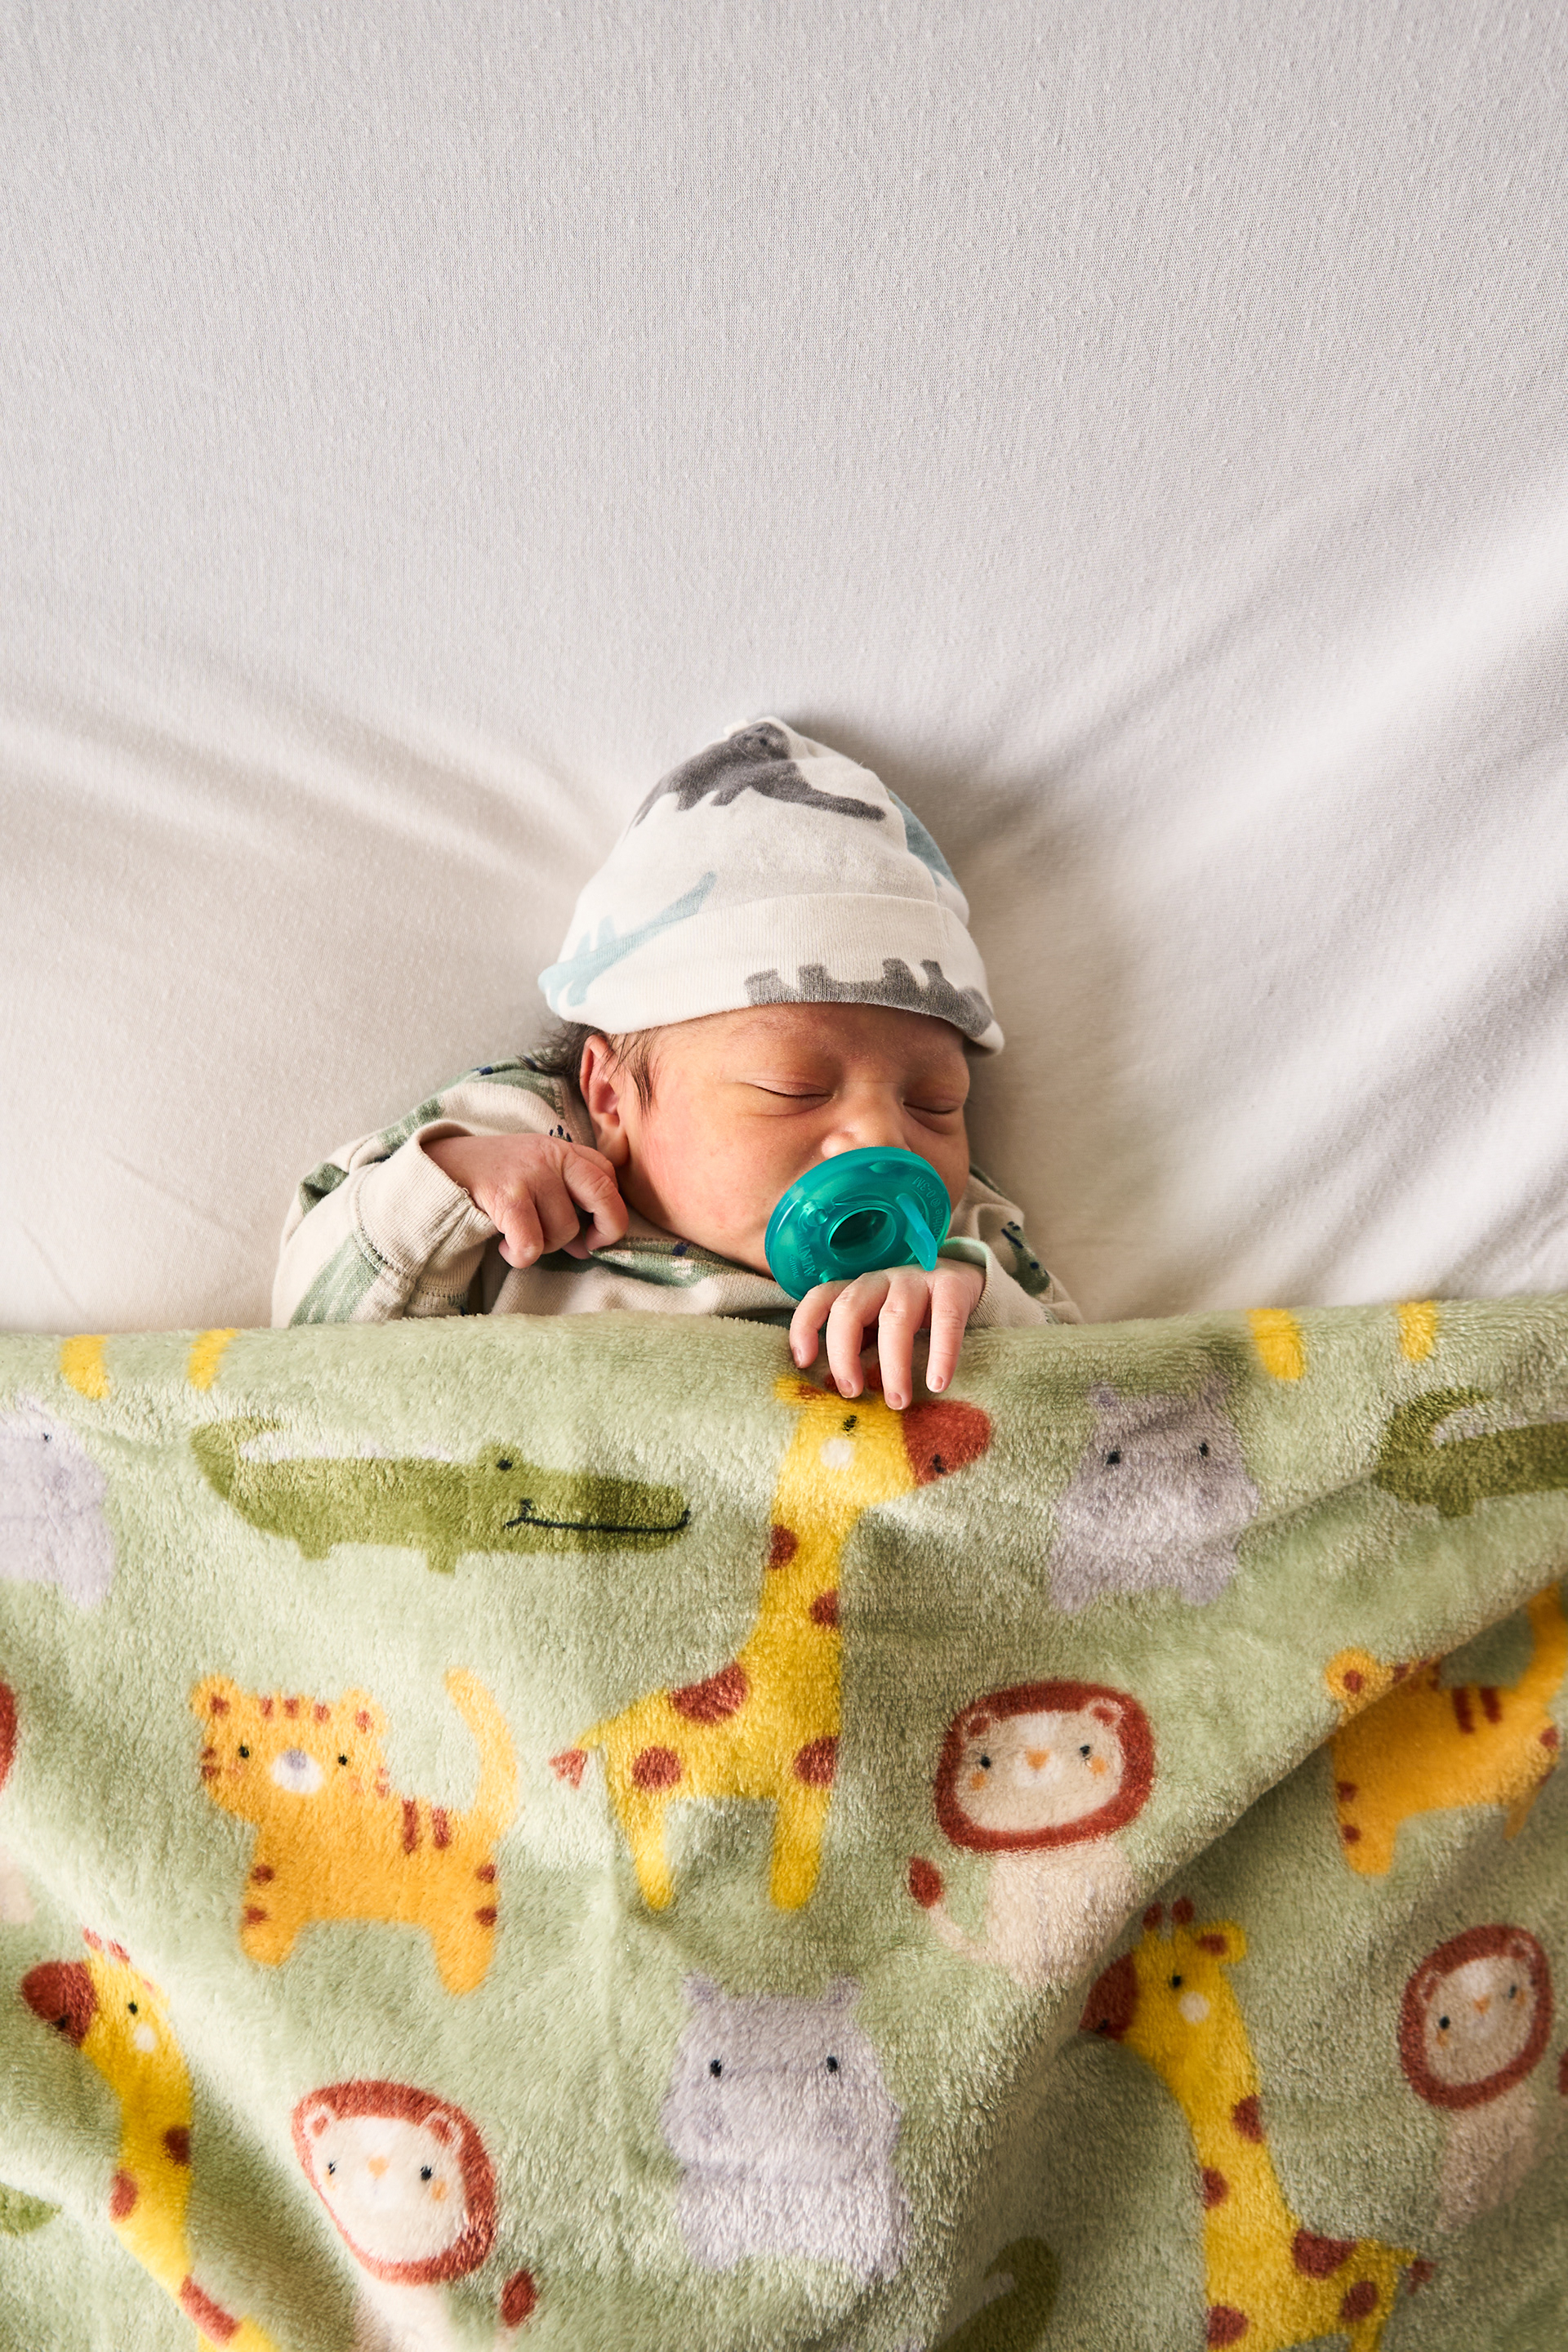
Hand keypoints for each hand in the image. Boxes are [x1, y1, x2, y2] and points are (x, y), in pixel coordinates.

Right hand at [422, 1132, 627, 1267]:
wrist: (439, 1168)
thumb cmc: (493, 1180)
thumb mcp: (534, 1176)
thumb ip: (565, 1202)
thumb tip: (589, 1247)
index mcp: (562, 1150)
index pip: (608, 1176)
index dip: (611, 1209)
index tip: (596, 1232)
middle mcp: (551, 1156)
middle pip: (604, 1194)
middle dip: (607, 1230)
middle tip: (587, 1248)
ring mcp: (529, 1174)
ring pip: (564, 1230)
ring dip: (545, 1247)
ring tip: (520, 1237)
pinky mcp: (507, 1196)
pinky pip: (533, 1244)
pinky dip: (520, 1256)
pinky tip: (505, 1247)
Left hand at [788, 1260, 985, 1409]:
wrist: (965, 1281)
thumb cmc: (913, 1314)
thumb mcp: (879, 1327)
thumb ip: (860, 1349)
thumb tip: (838, 1391)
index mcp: (858, 1290)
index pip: (820, 1297)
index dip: (805, 1326)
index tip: (803, 1363)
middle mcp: (881, 1281)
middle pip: (849, 1309)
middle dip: (844, 1355)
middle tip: (852, 1393)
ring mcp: (916, 1280)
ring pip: (895, 1318)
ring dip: (892, 1364)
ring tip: (897, 1401)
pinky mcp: (952, 1285)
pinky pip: (946, 1320)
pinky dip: (941, 1353)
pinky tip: (938, 1383)